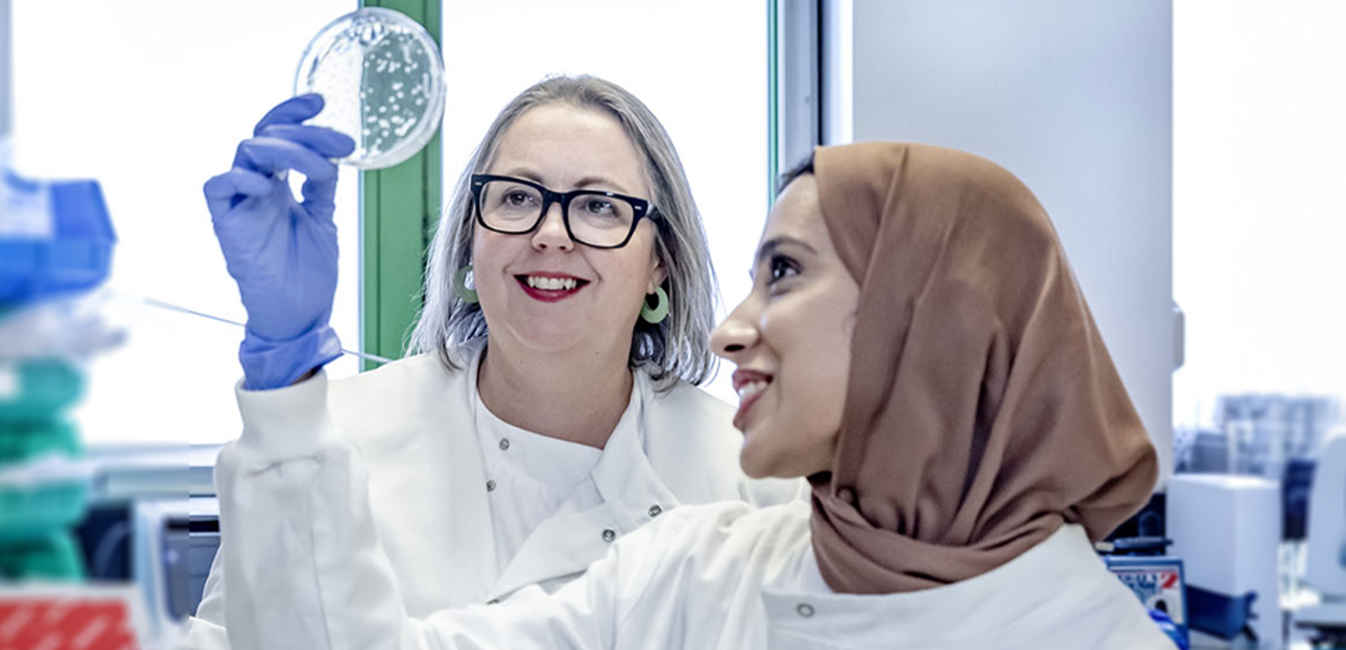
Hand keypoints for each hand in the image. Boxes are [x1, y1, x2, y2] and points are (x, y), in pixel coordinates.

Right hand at [204, 94, 354, 388]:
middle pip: (265, 137)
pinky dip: (239, 177)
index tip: (321, 99)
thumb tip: (330, 153)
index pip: (277, 135)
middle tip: (342, 143)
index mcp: (278, 185)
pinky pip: (217, 187)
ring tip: (315, 167)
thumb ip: (322, 185)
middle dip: (304, 133)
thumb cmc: (308, 273)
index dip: (294, 114)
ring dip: (283, 150)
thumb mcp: (323, 219)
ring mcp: (240, 204)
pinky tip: (269, 185)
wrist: (300, 317)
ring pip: (245, 153)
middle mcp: (256, 188)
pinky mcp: (227, 225)